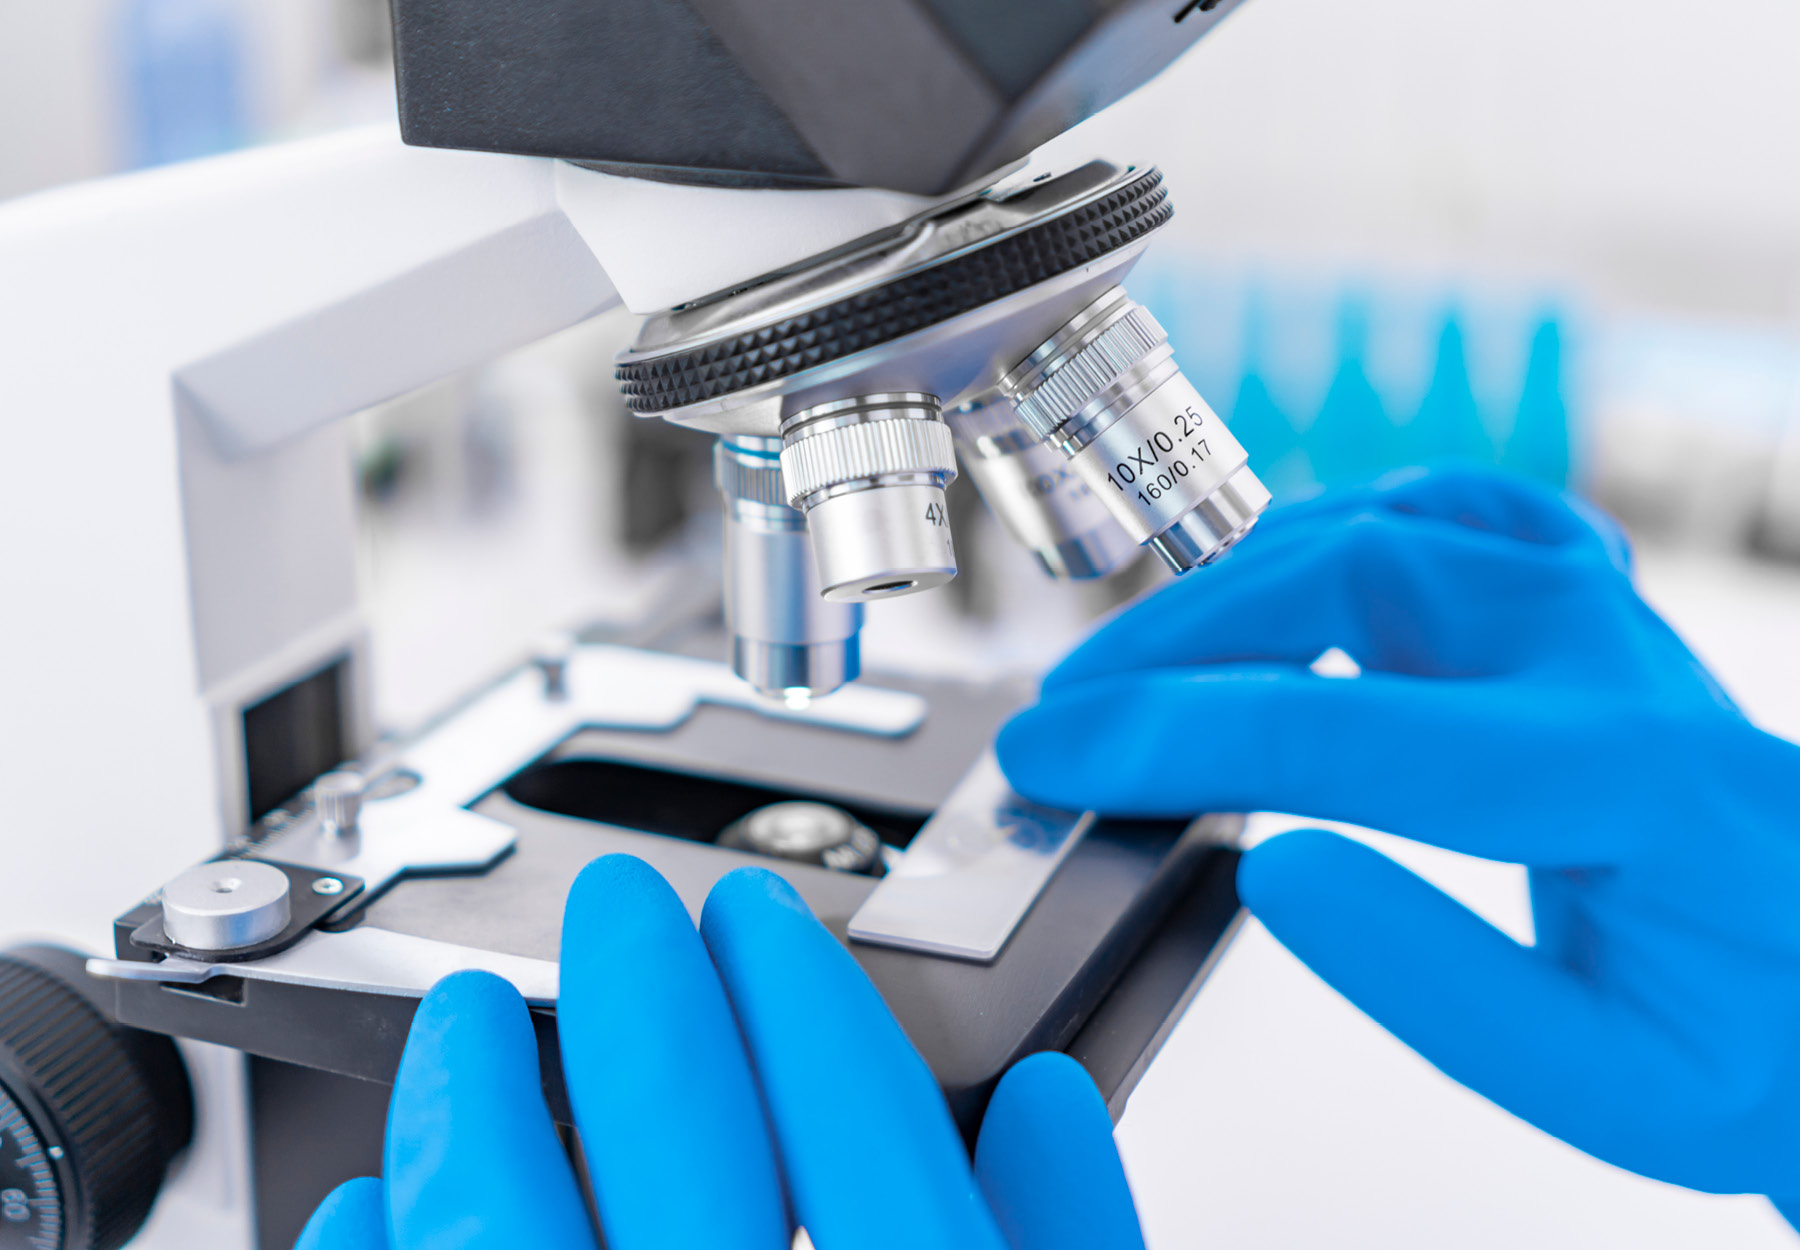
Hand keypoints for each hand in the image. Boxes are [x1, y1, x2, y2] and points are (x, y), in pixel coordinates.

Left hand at [294, 855, 1145, 1248]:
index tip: (767, 919)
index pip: (862, 1131)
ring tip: (467, 1024)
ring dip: (481, 1106)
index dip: (806, 992)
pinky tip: (371, 1196)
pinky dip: (392, 1249)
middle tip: (621, 907)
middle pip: (685, 1149)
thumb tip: (1049, 1106)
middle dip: (647, 992)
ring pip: (518, 1241)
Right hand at [997, 465, 1799, 1211]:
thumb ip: (1430, 977)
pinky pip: (1438, 509)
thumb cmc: (1740, 1040)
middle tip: (1068, 714)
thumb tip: (1274, 866)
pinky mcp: (1581, 595)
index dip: (1171, 739)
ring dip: (1228, 587)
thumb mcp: (1604, 1083)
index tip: (1059, 760)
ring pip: (1376, 525)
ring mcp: (1597, 604)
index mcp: (1626, 782)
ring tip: (1133, 669)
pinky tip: (1268, 577)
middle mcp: (1608, 656)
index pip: (1346, 730)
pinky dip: (1326, 529)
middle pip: (1347, 578)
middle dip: (1172, 643)